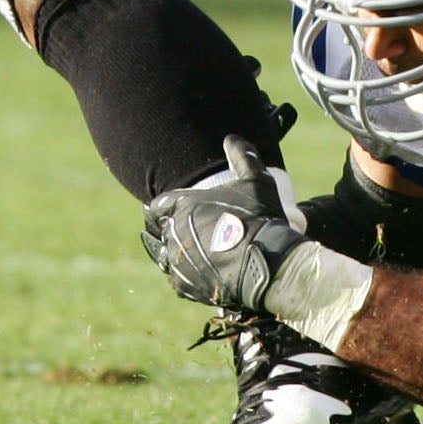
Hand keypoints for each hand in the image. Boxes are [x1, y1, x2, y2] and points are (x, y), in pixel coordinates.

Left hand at [141, 137, 305, 312]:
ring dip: (169, 254)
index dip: (159, 209)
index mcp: (183, 206)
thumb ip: (242, 156)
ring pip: (163, 257)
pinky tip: (191, 273)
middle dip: (164, 231)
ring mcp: (178, 261)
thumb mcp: (255, 179)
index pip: (156, 207)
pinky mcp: (186, 285)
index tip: (163, 211)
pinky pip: (175, 280)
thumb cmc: (260, 218)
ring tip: (179, 253)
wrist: (266, 262)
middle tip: (173, 232)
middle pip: (157, 233)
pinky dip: (181, 276)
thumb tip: (231, 138)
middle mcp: (175, 233)